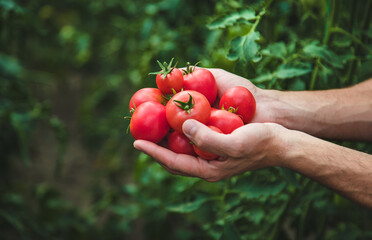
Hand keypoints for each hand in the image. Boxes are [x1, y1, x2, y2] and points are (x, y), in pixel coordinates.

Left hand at [133, 67, 282, 179]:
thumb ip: (208, 139)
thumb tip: (183, 126)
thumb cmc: (261, 143)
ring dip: (167, 139)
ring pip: (182, 149)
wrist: (281, 142)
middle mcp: (207, 164)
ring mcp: (212, 156)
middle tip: (140, 134)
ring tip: (153, 126)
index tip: (135, 143)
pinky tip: (178, 119)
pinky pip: (193, 140)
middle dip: (156, 147)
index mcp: (208, 169)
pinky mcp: (217, 145)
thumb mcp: (234, 143)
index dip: (153, 152)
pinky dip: (181, 131)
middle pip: (173, 158)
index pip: (173, 162)